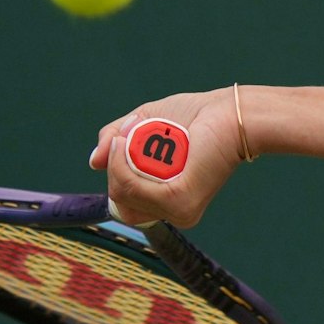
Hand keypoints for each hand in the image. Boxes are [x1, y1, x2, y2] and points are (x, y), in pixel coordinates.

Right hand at [89, 88, 244, 227]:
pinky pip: (132, 188)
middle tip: (128, 134)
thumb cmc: (194, 116)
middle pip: (120, 200)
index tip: (121, 144)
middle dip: (115, 166)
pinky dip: (122, 163)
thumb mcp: (143, 123)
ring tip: (131, 132)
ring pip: (123, 194)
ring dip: (117, 161)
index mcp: (168, 201)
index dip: (116, 174)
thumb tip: (94, 161)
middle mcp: (175, 211)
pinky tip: (127, 142)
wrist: (229, 112)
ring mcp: (178, 209)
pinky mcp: (180, 201)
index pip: (124, 202)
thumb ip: (115, 141)